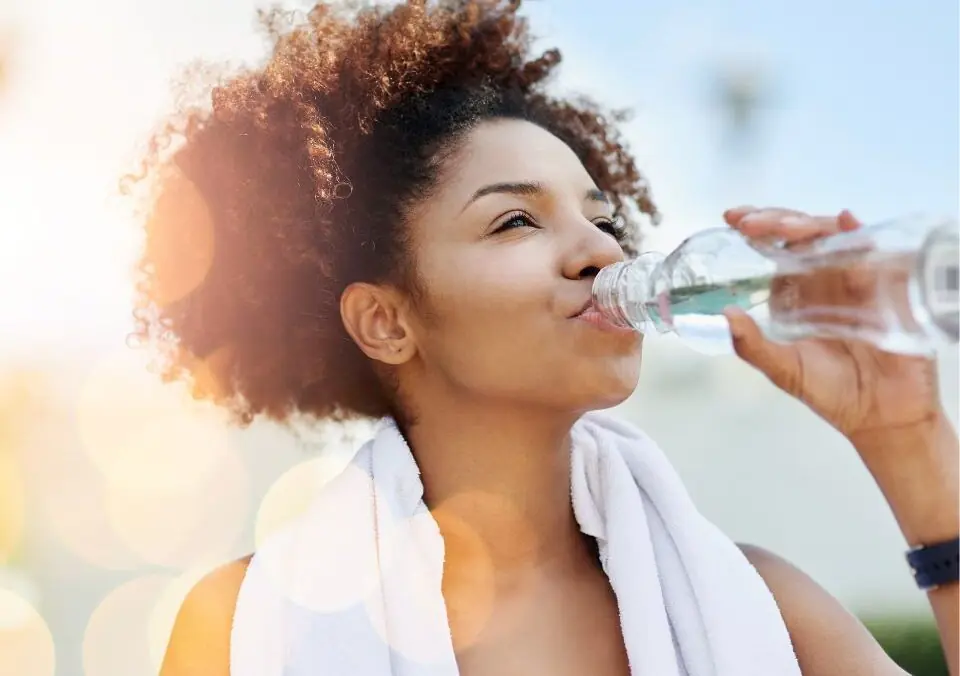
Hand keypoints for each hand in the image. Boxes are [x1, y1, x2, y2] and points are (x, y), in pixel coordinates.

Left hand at [721, 206, 943, 443]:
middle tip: (752, 223)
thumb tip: (725, 315)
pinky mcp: (886, 285)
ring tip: (786, 230)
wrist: (881, 416)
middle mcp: (825, 278)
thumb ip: (752, 346)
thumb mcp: (784, 369)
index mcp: (797, 291)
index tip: (733, 218)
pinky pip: (874, 251)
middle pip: (802, 233)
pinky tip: (846, 223)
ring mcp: (856, 278)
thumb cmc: (832, 391)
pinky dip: (858, 233)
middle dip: (776, 220)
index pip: (775, 248)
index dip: (757, 227)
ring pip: (833, 235)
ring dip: (809, 225)